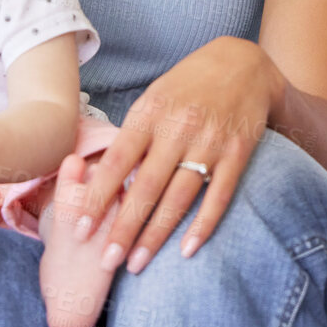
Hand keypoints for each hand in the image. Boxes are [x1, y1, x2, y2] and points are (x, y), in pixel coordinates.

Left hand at [74, 37, 274, 275]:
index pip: (118, 161)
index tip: (81, 228)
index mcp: (150, 112)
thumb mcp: (155, 97)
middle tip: (105, 262)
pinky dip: (203, 225)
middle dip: (123, 228)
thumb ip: (135, 135)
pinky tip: (186, 250)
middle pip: (146, 187)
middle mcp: (178, 127)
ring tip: (136, 263)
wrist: (244, 63)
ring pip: (179, 196)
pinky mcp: (238, 152)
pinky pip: (219, 195)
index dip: (98, 197)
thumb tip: (107, 178)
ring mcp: (210, 141)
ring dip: (156, 234)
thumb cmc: (188, 84)